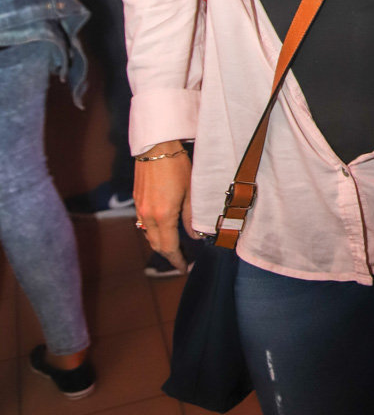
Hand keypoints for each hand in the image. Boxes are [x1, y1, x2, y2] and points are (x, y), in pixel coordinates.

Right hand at [134, 145, 191, 271]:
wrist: (156, 147)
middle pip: (156, 244)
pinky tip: (162, 227)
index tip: (184, 267)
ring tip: (173, 245)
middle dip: (168, 254)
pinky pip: (143, 223)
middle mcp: (148, 216)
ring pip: (148, 235)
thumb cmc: (177, 166)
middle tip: (181, 258)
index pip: (169, 247)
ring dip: (159, 243)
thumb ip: (191, 217)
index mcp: (163, 216)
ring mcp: (140, 208)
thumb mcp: (191, 191)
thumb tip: (195, 236)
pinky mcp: (137, 200)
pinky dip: (152, 231)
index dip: (177, 260)